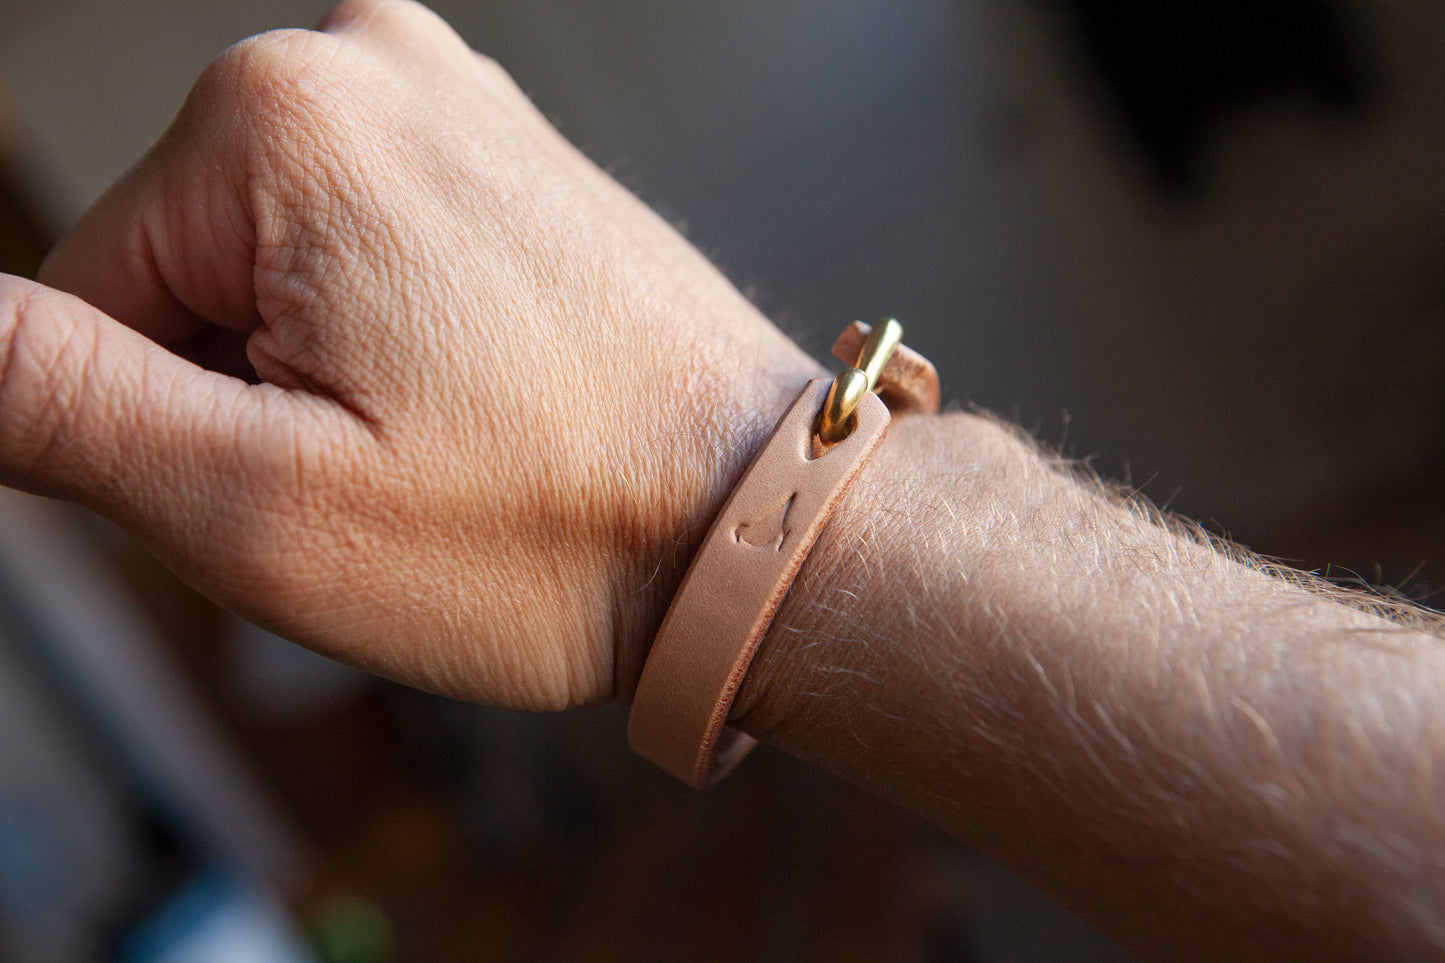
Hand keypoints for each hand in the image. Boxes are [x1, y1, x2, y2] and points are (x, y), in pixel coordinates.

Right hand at [0, 0, 821, 708]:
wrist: (761, 528)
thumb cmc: (560, 531)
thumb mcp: (258, 502)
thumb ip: (47, 397)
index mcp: (283, 119)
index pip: (82, 302)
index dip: (171, 437)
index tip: (309, 481)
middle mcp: (373, 71)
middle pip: (186, 283)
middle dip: (257, 406)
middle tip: (397, 474)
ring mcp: (456, 112)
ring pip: (278, 285)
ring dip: (330, 388)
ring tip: (458, 446)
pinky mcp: (505, 166)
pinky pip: (372, 269)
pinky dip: (400, 354)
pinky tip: (488, 409)